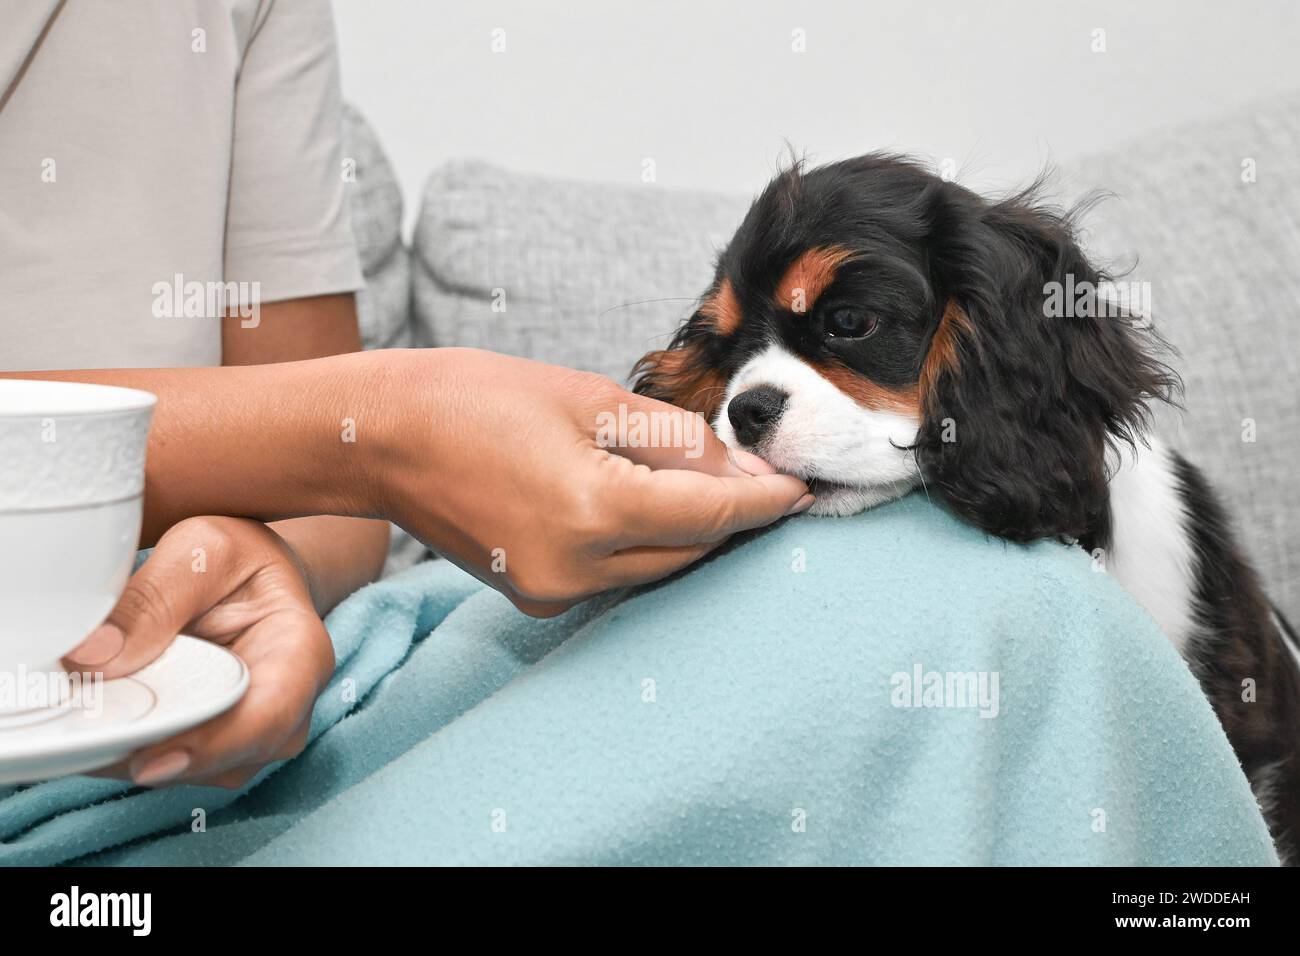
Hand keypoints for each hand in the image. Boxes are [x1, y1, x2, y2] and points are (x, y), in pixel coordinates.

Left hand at [63, 516, 334, 788]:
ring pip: (193, 771)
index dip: (211, 746)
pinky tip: (95, 727)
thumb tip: (90, 657)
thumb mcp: (202, 551)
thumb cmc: (238, 561)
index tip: (147, 761)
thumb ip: (152, 599)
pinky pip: (169, 763)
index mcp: (300, 653)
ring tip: (86, 730)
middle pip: (227, 757)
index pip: (268, 715)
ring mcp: (251, 735)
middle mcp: (286, 708)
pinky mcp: (211, 746)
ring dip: (135, 757)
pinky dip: (128, 751)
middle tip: (91, 742)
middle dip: (155, 755)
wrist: (250, 575)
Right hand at [368, 348, 811, 615]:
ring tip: (694, 480)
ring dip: (686, 530)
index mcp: (593, 510)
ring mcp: (551, 591)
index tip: (804, 487)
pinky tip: (638, 501)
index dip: (766, 502)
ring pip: (656, 566)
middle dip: (728, 514)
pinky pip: (615, 574)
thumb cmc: (477, 398)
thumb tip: (742, 472)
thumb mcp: (590, 398)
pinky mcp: (535, 597)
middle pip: (690, 550)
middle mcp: (576, 569)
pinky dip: (640, 542)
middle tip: (755, 473)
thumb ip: (675, 441)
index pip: (711, 515)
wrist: (382, 438)